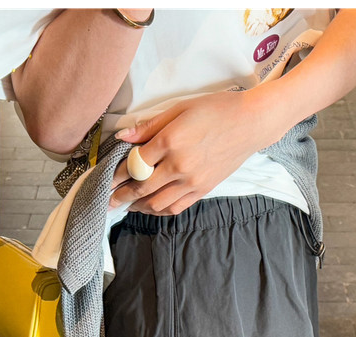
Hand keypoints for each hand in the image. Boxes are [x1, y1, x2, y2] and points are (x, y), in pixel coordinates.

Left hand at [107, 90, 270, 215]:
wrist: (250, 123)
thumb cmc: (216, 109)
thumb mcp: (180, 108)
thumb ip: (150, 126)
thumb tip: (123, 137)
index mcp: (170, 141)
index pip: (134, 163)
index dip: (116, 173)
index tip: (105, 178)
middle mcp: (179, 166)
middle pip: (141, 187)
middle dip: (121, 195)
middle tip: (107, 199)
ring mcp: (192, 181)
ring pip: (156, 203)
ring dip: (137, 206)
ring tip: (126, 205)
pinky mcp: (202, 190)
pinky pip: (175, 207)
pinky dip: (158, 210)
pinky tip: (149, 206)